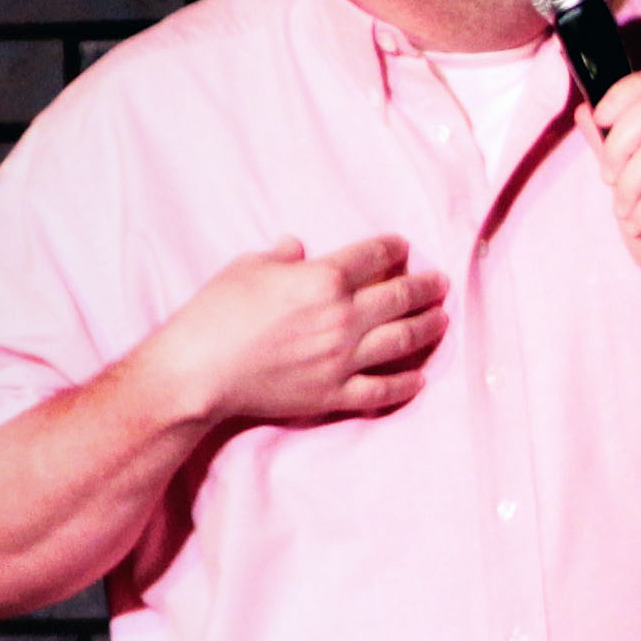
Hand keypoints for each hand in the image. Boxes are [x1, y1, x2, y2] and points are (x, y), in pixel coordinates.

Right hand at [138, 236, 446, 427]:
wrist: (197, 371)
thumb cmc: (215, 312)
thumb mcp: (247, 267)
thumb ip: (281, 256)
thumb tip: (298, 247)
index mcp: (323, 278)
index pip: (373, 257)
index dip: (393, 248)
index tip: (403, 248)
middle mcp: (342, 317)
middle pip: (400, 297)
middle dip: (426, 287)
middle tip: (441, 283)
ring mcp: (342, 359)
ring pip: (402, 341)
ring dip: (428, 328)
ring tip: (442, 320)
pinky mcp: (334, 393)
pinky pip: (382, 390)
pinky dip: (406, 384)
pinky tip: (420, 378)